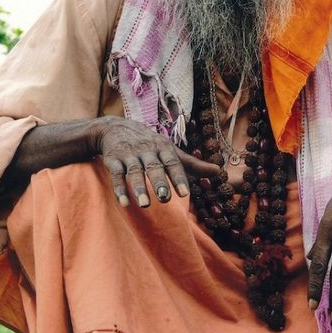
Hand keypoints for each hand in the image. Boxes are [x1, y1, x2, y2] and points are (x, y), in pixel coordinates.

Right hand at [93, 116, 220, 207]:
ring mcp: (129, 155)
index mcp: (163, 148)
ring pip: (134, 172)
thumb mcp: (171, 151)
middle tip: (165, 199)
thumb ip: (193, 164)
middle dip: (159, 182)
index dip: (178, 177)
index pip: (172, 163)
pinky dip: (119, 189)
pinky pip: (116, 175)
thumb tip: (219, 171)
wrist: (115, 127)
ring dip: (139, 188)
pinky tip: (124, 204)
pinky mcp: (113, 160)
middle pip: (154, 167)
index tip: (185, 193)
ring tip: (145, 205)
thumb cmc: (150, 144)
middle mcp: (146, 151)